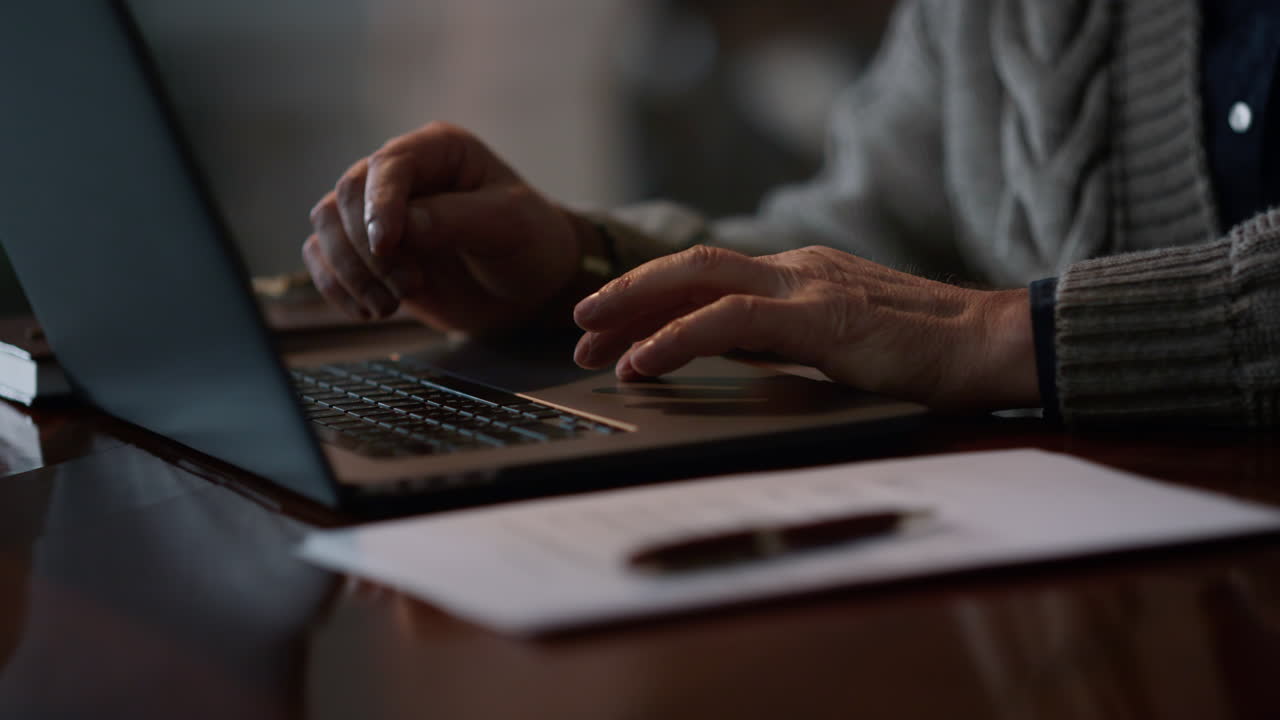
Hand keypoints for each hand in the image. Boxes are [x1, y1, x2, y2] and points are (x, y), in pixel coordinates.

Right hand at [302, 123, 593, 330]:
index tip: (387, 247)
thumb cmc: (530, 244)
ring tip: (391, 306)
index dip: (379, 205)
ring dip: (351, 273)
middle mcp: (401, 175)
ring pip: (326, 228)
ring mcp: (379, 213)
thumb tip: (401, 227)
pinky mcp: (367, 252)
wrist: (531, 288)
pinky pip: (324, 259)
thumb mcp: (509, 226)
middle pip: (345, 197)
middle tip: (409, 287)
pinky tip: (370, 311)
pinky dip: (337, 288)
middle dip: (367, 250)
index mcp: (438, 150)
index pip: (388, 166)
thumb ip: (455, 220)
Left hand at [572, 245, 1038, 410]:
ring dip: (636, 308)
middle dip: (626, 295)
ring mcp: (808, 285)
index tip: (606, 332)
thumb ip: (779, 342)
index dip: (647, 300)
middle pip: (688, 267)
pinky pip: (732, 320)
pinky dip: (679, 338)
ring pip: (699, 279)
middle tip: (578, 328)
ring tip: (591, 340)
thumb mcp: (832, 343)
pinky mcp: (822, 316)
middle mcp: (794, 269)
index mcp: (796, 274)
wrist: (991, 347)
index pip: (704, 279)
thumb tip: (721, 358)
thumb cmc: (921, 353)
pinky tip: (644, 361)